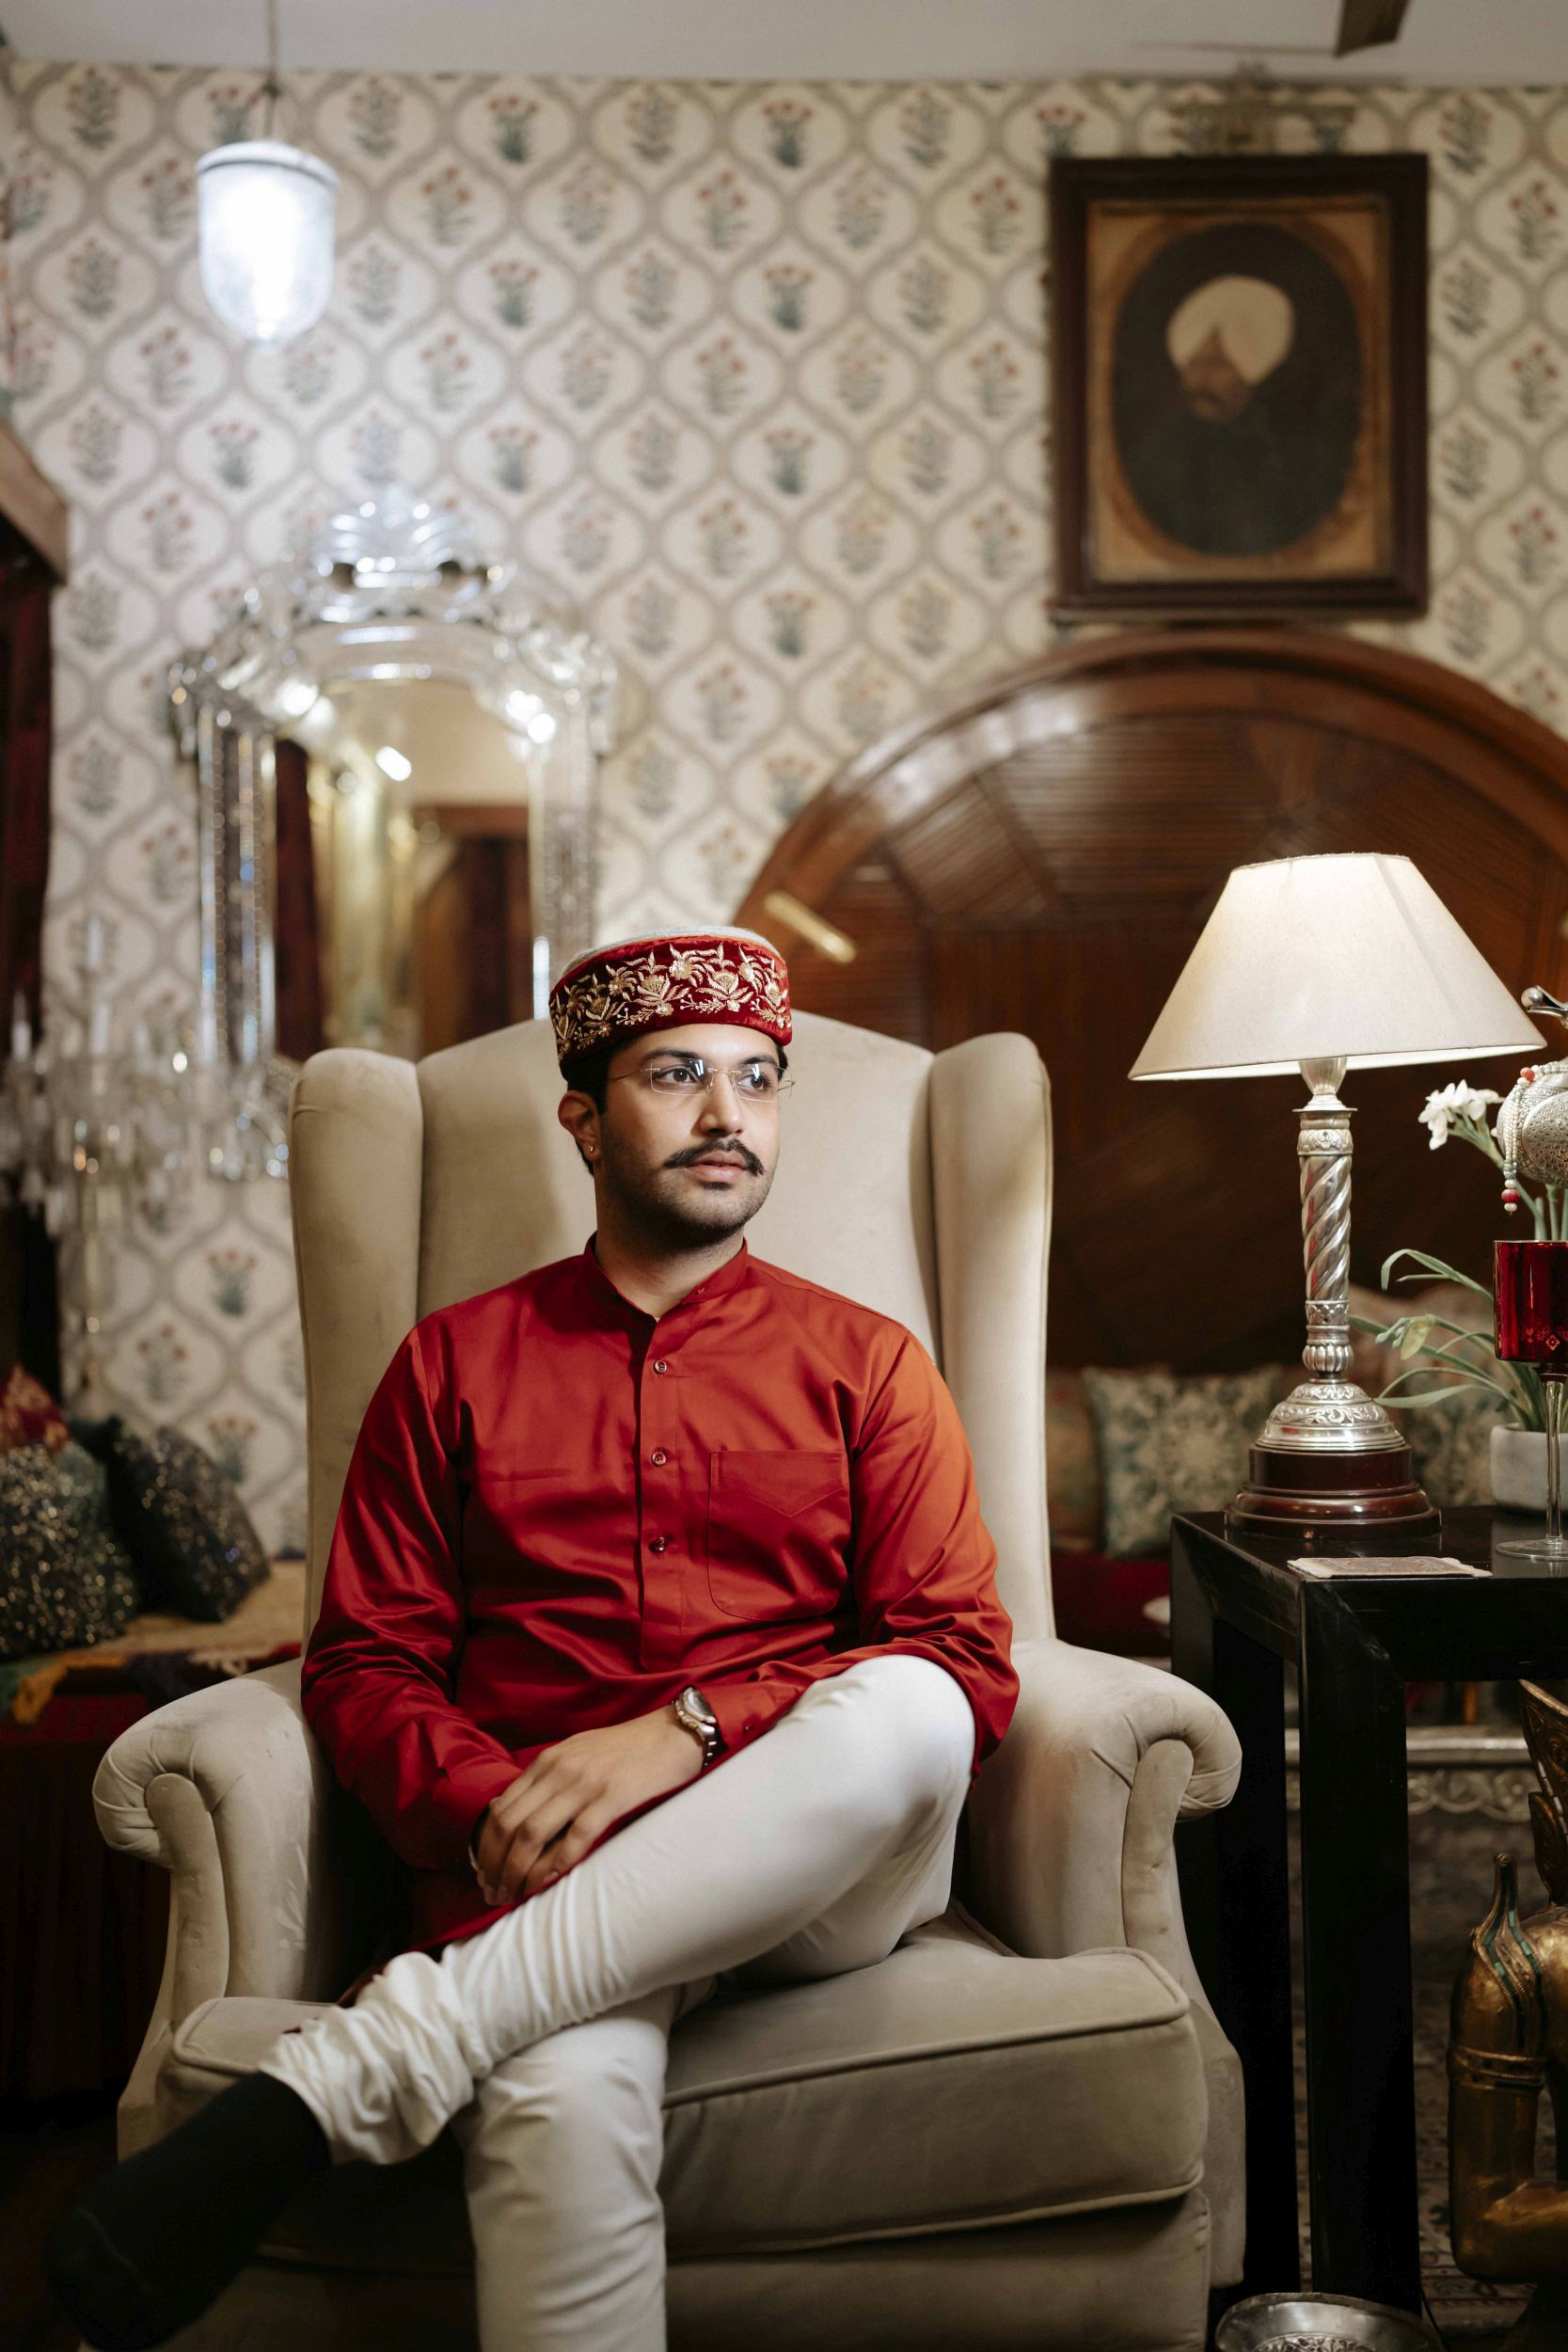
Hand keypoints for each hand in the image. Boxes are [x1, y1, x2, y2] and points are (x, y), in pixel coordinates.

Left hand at [474, 1705, 703, 1906]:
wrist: (672, 1734)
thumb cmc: (626, 1749)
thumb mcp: (577, 1754)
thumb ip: (547, 1780)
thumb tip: (514, 1813)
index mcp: (547, 1761)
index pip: (500, 1809)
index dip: (485, 1847)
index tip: (483, 1873)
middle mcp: (558, 1770)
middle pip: (509, 1825)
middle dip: (494, 1865)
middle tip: (492, 1893)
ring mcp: (584, 1783)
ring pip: (533, 1834)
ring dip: (517, 1871)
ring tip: (511, 1895)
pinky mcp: (612, 1797)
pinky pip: (574, 1837)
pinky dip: (555, 1865)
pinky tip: (546, 1884)